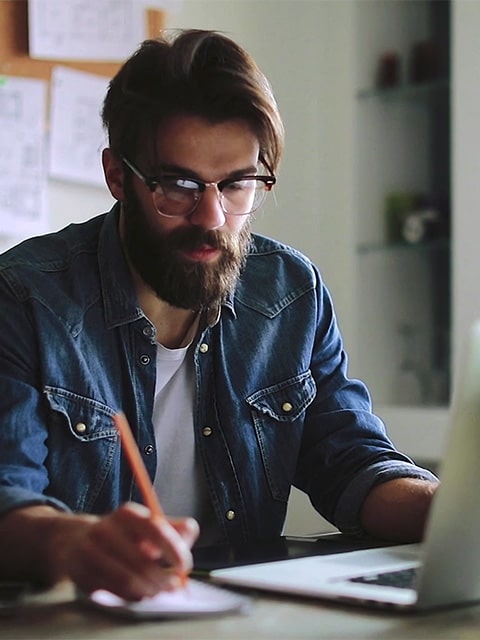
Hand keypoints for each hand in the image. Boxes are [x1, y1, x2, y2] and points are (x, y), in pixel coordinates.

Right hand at [56, 503, 198, 599]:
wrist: (75, 540)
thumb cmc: (121, 534)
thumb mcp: (145, 524)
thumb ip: (172, 527)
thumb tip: (191, 531)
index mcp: (127, 513)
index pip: (155, 529)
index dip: (174, 549)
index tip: (185, 565)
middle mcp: (105, 529)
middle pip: (142, 561)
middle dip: (163, 578)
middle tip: (174, 585)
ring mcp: (90, 552)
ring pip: (127, 579)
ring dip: (149, 590)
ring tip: (159, 590)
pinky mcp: (81, 574)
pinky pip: (113, 591)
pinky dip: (132, 596)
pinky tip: (140, 593)